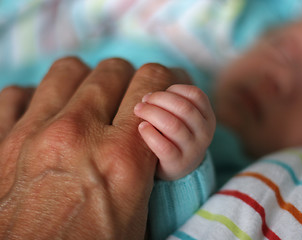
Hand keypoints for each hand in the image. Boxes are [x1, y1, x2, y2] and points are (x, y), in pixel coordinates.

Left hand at [0, 57, 187, 238]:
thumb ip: (146, 159)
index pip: (151, 82)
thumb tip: (147, 127)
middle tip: (125, 99)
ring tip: (88, 100)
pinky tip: (44, 115)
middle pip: (112, 71)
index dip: (162, 80)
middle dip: (125, 81)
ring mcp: (33, 134)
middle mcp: (78, 135)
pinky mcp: (1, 142)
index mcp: (122, 156)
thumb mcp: (138, 209)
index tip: (158, 88)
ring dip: (84, 80)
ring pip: (68, 70)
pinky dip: (33, 98)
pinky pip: (17, 94)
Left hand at [134, 84, 215, 180]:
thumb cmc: (175, 134)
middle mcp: (204, 133)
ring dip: (151, 113)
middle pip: (183, 108)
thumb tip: (151, 84)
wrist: (178, 167)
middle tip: (143, 101)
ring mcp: (193, 150)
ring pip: (173, 125)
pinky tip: (141, 127)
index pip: (196, 95)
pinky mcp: (178, 164)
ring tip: (138, 110)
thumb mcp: (183, 117)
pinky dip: (150, 134)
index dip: (174, 90)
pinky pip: (164, 147)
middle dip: (159, 99)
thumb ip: (175, 102)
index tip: (156, 94)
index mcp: (207, 117)